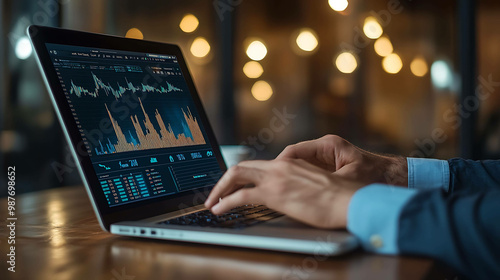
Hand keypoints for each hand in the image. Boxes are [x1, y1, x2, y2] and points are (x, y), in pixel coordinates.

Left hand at [204, 159, 364, 228]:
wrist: (348, 199)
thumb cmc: (338, 197)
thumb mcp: (314, 185)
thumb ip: (298, 184)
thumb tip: (291, 194)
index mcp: (290, 163)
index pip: (258, 165)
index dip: (242, 175)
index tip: (234, 186)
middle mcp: (279, 166)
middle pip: (242, 166)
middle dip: (224, 180)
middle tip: (215, 193)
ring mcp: (275, 178)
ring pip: (236, 176)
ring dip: (220, 189)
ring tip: (212, 202)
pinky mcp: (274, 194)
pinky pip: (241, 196)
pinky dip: (226, 202)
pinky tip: (219, 210)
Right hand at [277, 135, 407, 186]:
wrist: (396, 180)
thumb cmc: (376, 179)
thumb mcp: (348, 181)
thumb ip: (326, 182)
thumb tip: (302, 187)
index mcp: (329, 145)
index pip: (294, 152)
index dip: (280, 165)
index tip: (272, 177)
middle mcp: (325, 149)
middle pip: (293, 158)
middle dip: (280, 170)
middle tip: (268, 184)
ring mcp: (326, 157)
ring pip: (298, 165)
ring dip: (288, 176)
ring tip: (277, 189)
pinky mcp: (328, 167)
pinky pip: (307, 172)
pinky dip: (298, 181)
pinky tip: (292, 192)